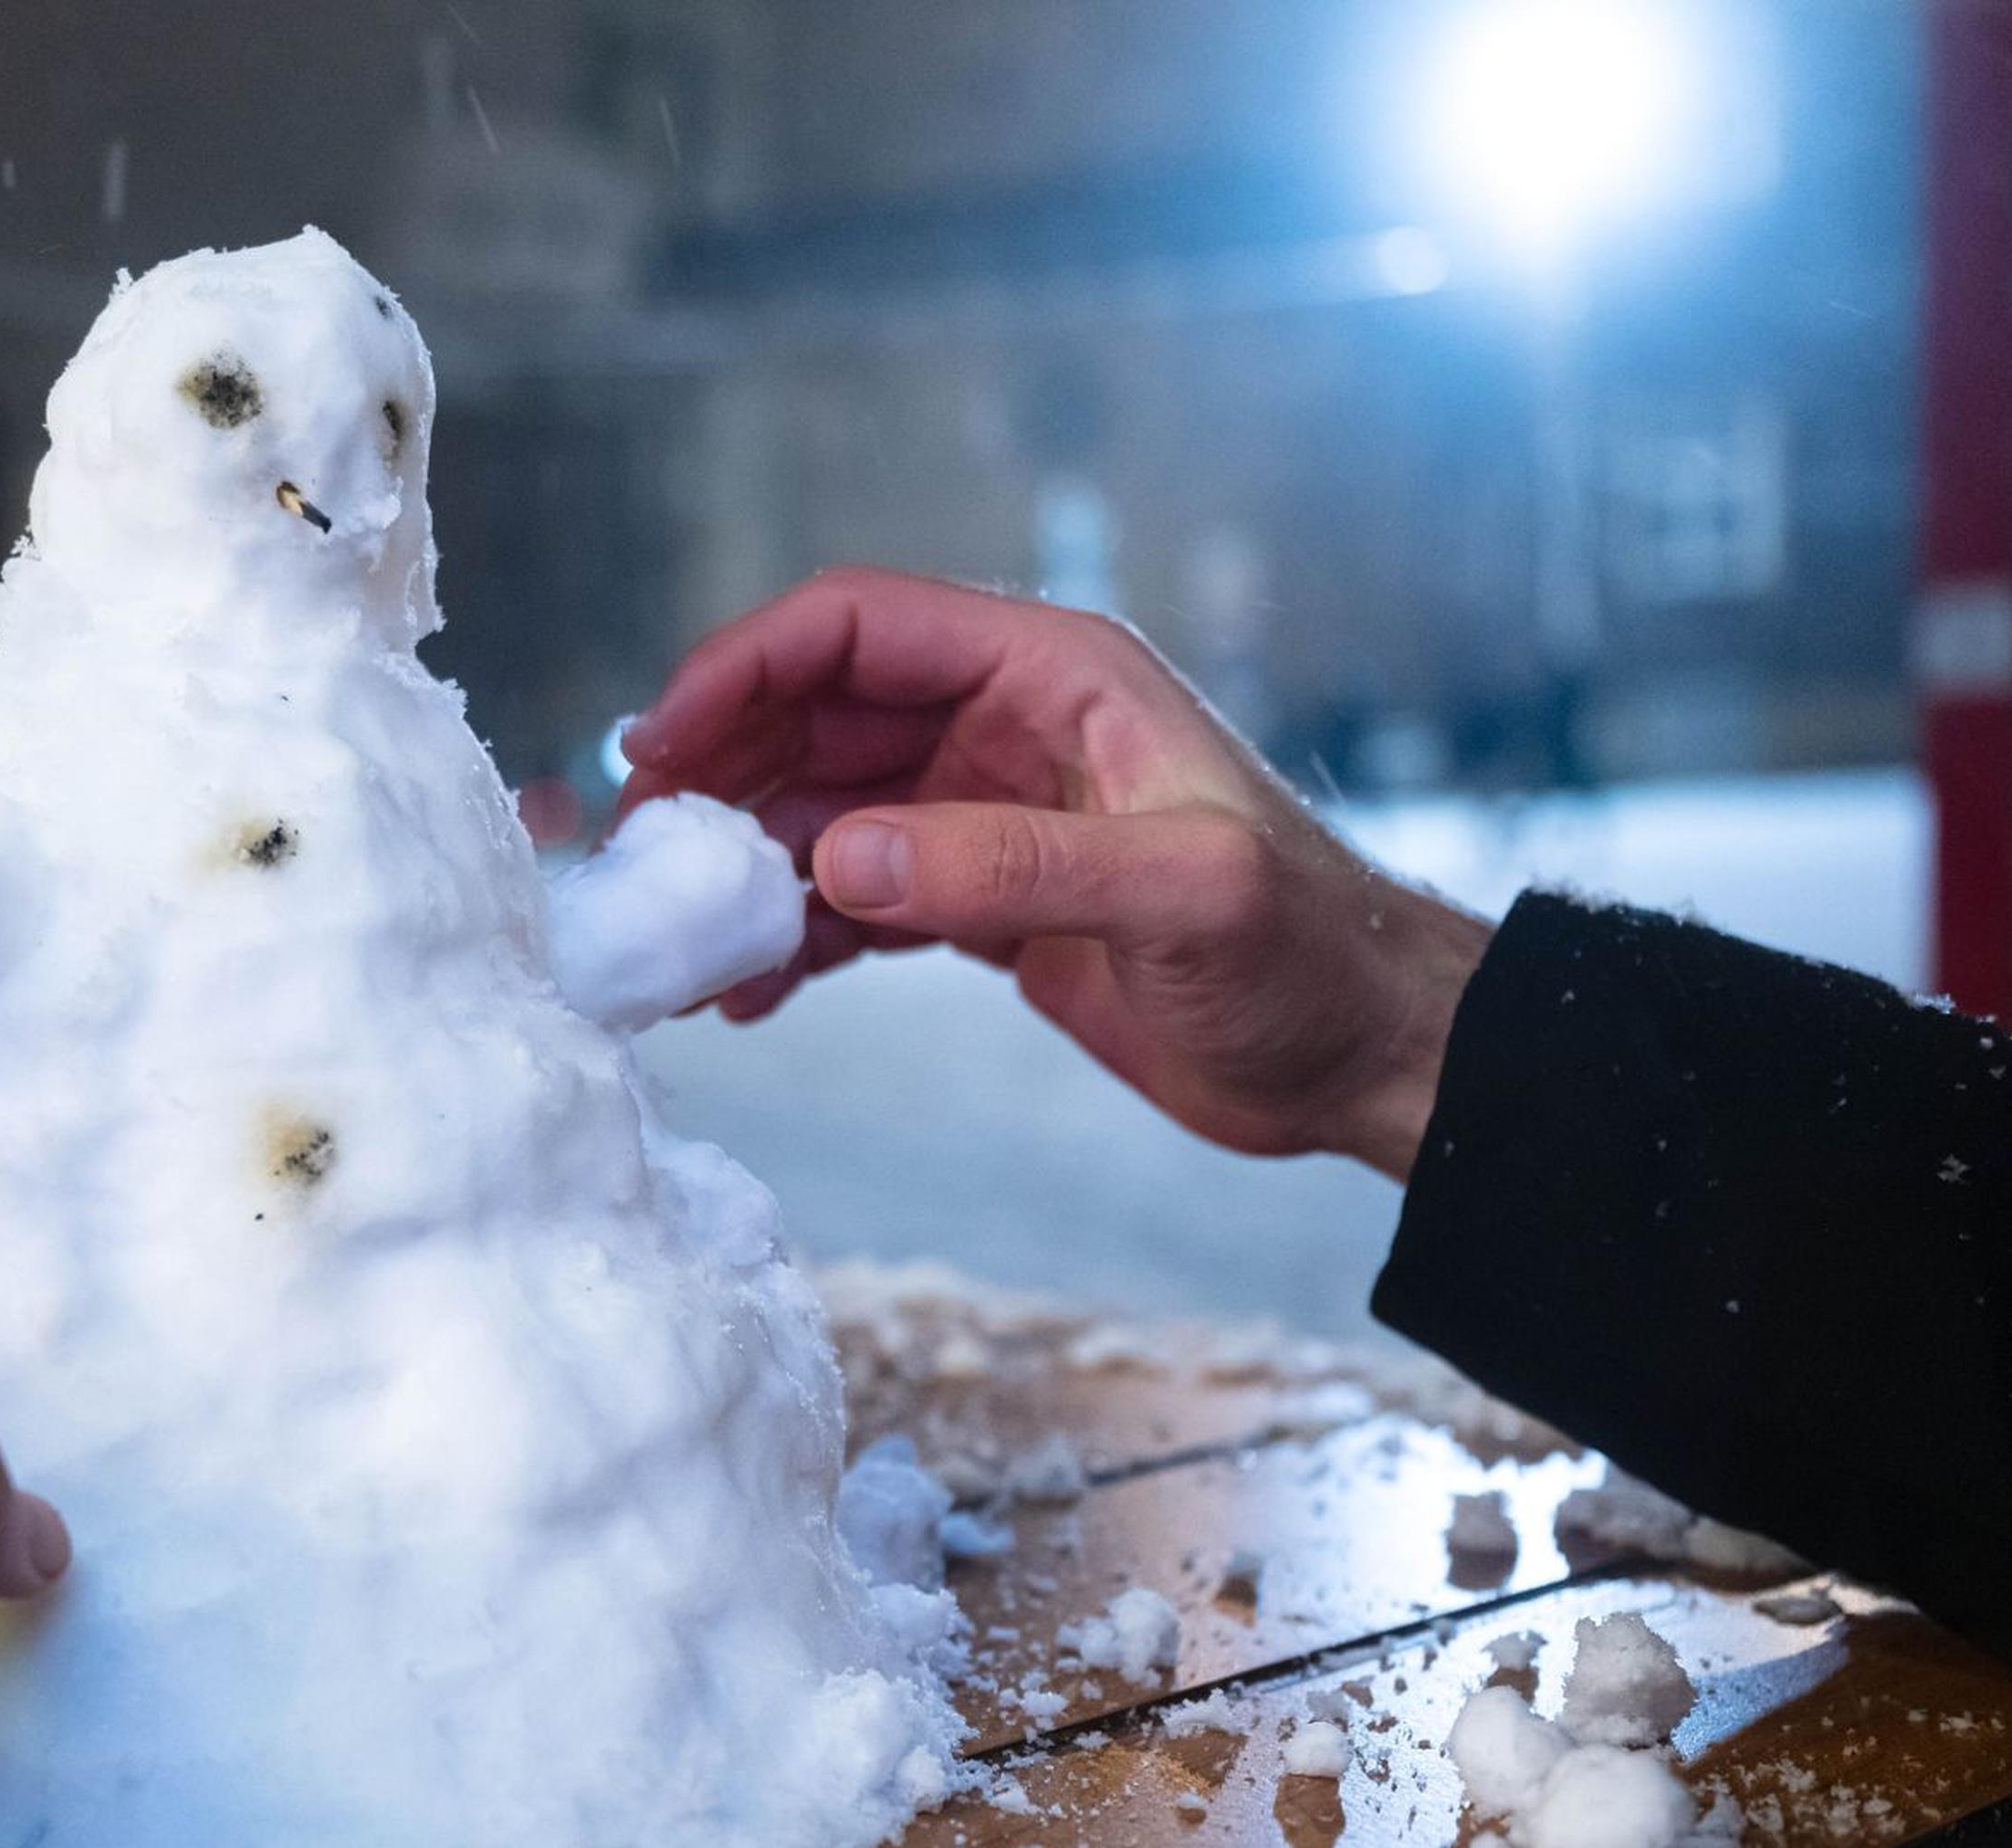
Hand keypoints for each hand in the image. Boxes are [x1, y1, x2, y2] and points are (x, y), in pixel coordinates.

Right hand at [618, 567, 1490, 1178]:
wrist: (1369, 1057)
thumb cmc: (1311, 957)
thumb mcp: (1180, 897)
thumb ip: (1011, 867)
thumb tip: (838, 857)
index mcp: (1056, 675)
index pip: (858, 626)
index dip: (744, 668)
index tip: (660, 745)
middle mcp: (1007, 727)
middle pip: (813, 712)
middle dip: (718, 772)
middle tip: (643, 857)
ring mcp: (987, 816)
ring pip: (819, 809)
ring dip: (742, 867)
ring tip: (681, 945)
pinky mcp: (983, 903)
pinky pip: (854, 896)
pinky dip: (791, 937)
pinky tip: (748, 994)